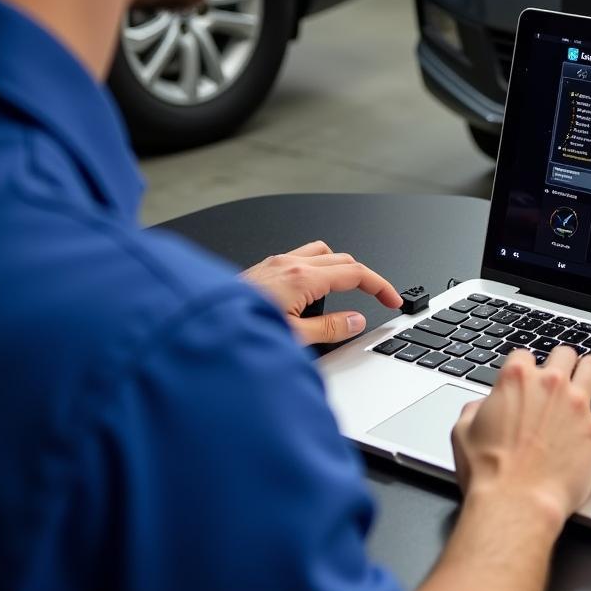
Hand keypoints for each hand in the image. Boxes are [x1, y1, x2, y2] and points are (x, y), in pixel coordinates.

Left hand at [242, 239, 401, 344]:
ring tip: (344, 290)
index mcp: (302, 277)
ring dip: (338, 267)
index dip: (380, 285)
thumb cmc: (237, 330)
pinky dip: (315, 269)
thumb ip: (330, 327)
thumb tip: (356, 320)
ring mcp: (274, 263)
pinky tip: (309, 291)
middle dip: (364, 277)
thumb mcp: (294, 337)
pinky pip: (299, 258)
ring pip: (320, 252)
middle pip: (342, 259)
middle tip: (375, 297)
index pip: (355, 273)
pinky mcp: (261, 269)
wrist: (197, 326)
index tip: (392, 299)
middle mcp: (288, 263)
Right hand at [451, 346, 590, 528]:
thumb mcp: (463, 432)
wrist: (516, 503)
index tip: (526, 380)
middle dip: (561, 364)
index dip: (524, 368)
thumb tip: (481, 407)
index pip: (524, 355)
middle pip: (564, 353)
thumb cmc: (488, 473)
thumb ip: (474, 410)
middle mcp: (550, 385)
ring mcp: (577, 405)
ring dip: (590, 374)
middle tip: (559, 380)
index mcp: (516, 379)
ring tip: (588, 383)